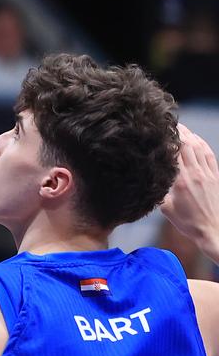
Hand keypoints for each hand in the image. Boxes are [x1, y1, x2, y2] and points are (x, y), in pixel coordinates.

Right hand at [162, 125, 218, 258]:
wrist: (213, 231)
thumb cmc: (188, 223)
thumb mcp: (165, 208)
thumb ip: (157, 190)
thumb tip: (144, 178)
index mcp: (181, 181)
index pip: (174, 152)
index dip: (167, 138)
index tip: (159, 129)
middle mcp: (196, 174)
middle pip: (188, 144)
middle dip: (178, 132)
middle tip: (168, 124)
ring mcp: (208, 174)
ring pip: (199, 147)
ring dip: (191, 135)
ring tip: (181, 128)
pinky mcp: (216, 177)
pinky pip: (209, 155)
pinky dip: (203, 144)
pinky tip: (197, 140)